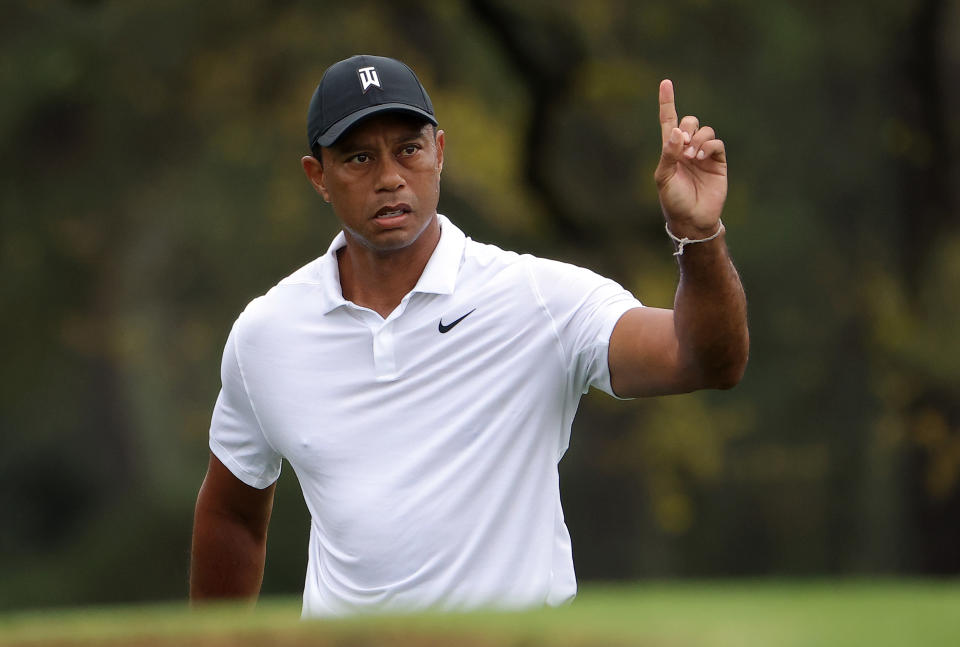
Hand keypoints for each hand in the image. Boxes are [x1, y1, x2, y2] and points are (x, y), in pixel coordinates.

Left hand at [653, 79, 726, 235]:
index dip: (667, 102)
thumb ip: (668, 154)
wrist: (693, 219)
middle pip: (690, 121)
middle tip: (683, 144)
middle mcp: (687, 149)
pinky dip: (708, 146)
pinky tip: (701, 157)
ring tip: (692, 156)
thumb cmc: (673, 200)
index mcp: (670, 150)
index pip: (668, 121)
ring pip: (705, 130)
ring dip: (698, 138)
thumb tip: (677, 132)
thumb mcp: (664, 178)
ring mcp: (703, 154)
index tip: (665, 82)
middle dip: (687, 126)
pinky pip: (716, 143)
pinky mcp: (718, 161)